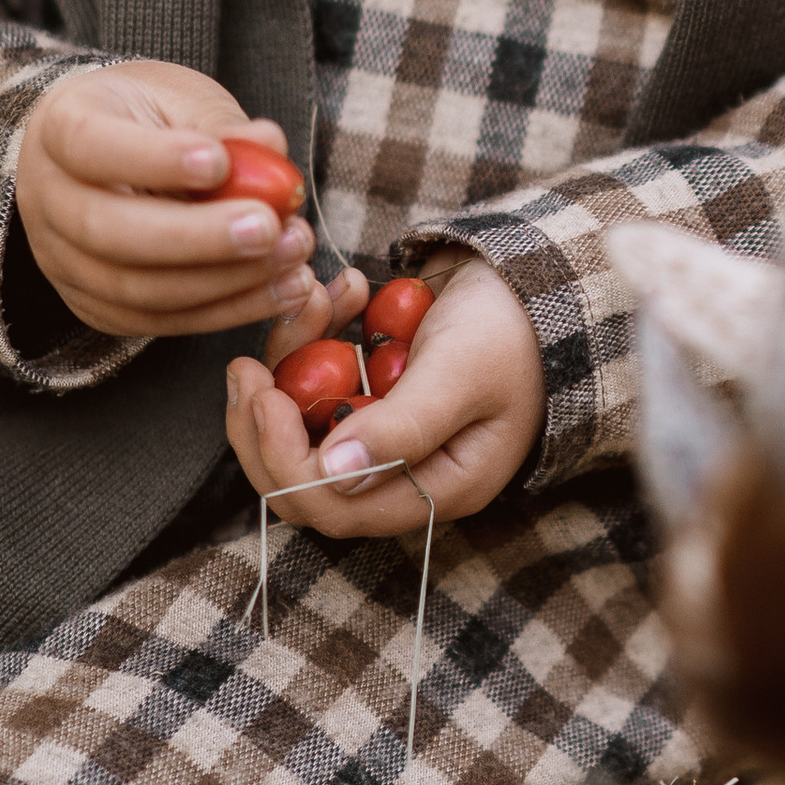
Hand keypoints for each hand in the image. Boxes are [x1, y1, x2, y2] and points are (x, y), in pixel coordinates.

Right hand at [15, 60, 316, 339]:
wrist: (108, 157)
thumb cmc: (148, 120)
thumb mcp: (181, 98)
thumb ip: (220, 122)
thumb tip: (269, 146)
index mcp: (59, 130)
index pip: (89, 146)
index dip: (152, 159)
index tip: (219, 162)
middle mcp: (47, 201)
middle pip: (109, 231)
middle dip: (197, 237)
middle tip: (270, 227)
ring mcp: (64, 262)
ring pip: (136, 289)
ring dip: (225, 280)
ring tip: (293, 255)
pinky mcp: (97, 306)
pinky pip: (160, 320)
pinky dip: (228, 310)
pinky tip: (282, 289)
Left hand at [224, 256, 545, 539]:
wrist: (538, 276)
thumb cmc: (512, 331)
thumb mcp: (460, 375)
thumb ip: (401, 427)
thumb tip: (333, 472)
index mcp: (438, 488)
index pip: (335, 508)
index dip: (284, 460)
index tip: (265, 396)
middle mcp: (406, 473)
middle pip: (302, 476)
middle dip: (264, 421)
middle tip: (245, 368)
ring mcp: (385, 433)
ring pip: (301, 422)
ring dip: (291, 361)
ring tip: (314, 300)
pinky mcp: (372, 393)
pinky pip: (319, 379)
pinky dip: (317, 334)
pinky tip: (345, 293)